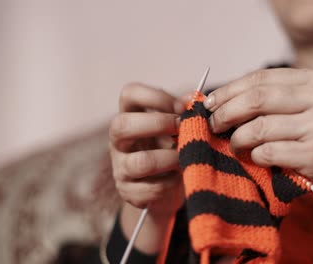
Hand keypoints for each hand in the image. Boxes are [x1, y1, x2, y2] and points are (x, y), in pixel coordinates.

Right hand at [109, 83, 184, 218]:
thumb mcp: (176, 128)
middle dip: (158, 124)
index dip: (155, 96)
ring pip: (141, 162)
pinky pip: (151, 188)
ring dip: (170, 159)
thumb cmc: (171, 148)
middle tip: (182, 128)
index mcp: (130, 116)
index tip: (181, 107)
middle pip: (122, 125)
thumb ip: (183, 113)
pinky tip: (178, 178)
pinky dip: (171, 183)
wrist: (166, 188)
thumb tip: (194, 98)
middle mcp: (118, 140)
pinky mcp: (128, 191)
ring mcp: (119, 167)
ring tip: (185, 158)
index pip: (129, 94)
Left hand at [204, 68, 312, 210]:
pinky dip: (255, 156)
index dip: (229, 90)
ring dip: (238, 138)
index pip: (261, 78)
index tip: (209, 103)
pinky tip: (257, 158)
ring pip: (259, 127)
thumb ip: (269, 99)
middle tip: (213, 125)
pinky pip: (268, 152)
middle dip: (226, 112)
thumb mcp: (302, 107)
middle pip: (257, 99)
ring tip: (236, 145)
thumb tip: (217, 100)